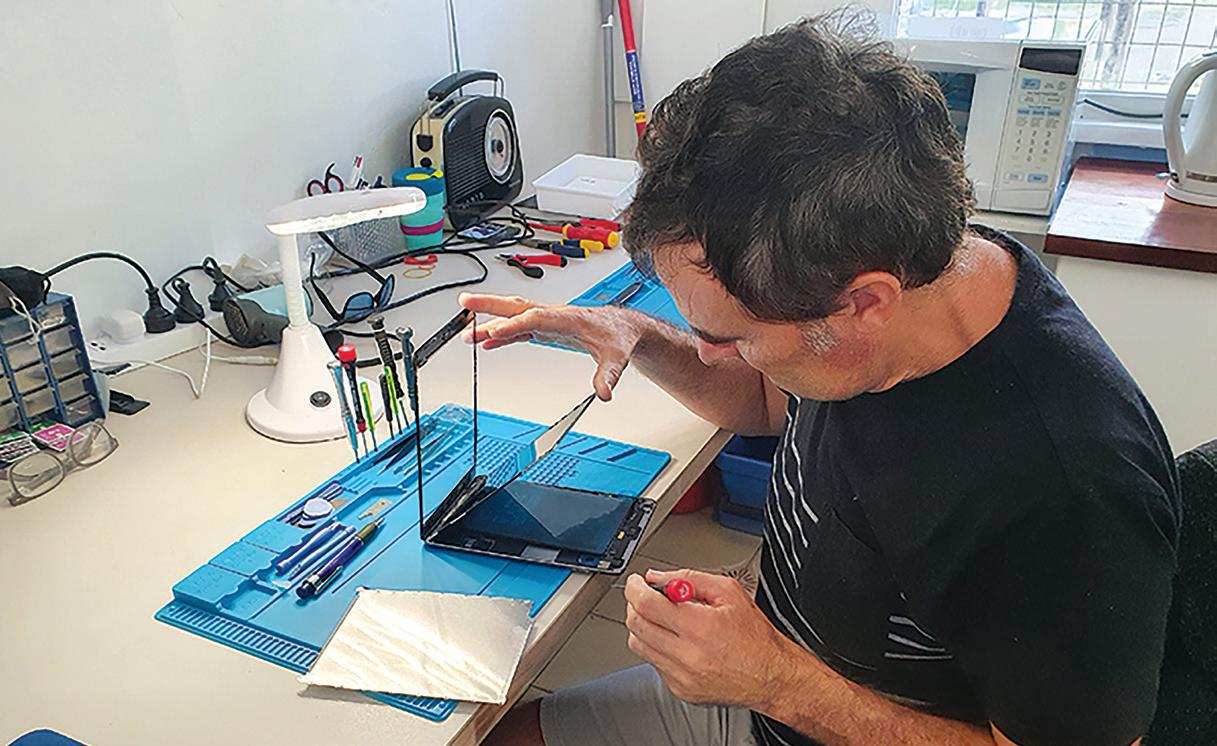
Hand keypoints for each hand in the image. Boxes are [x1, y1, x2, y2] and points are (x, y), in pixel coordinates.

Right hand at [459, 292, 642, 400]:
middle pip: (518, 308)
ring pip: (515, 316)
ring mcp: (549, 320)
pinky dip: (502, 334)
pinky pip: (520, 328)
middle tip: (465, 303)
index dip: (514, 324)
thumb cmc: (618, 336)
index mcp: (569, 319)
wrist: (622, 327)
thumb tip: (603, 393)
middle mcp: (555, 315)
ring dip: (490, 320)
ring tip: (466, 331)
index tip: (493, 330)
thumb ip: (608, 375)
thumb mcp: (617, 358)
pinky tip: (488, 341)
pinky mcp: (547, 328)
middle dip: (490, 306)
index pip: (537, 318)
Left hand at [624, 568, 795, 708]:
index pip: (647, 604)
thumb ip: (689, 579)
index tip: (635, 582)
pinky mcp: (680, 690)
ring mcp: (681, 676)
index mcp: (700, 627)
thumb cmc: (755, 637)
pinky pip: (653, 663)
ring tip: (662, 618)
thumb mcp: (729, 593)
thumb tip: (658, 577)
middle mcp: (688, 655)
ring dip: (643, 626)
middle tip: (646, 596)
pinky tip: (676, 641)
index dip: (635, 588)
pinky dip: (657, 648)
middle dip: (635, 605)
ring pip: (639, 645)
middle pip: (637, 625)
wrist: (771, 676)